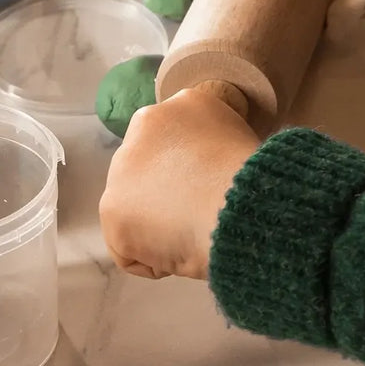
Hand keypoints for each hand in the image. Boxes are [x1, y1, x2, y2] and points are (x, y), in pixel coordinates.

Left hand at [99, 90, 259, 280]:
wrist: (237, 200)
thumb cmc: (252, 169)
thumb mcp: (241, 135)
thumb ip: (213, 141)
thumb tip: (207, 165)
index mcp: (177, 106)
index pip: (173, 141)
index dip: (192, 167)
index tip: (211, 183)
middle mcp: (140, 131)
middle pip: (148, 171)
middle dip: (167, 193)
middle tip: (201, 210)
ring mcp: (120, 172)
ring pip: (136, 209)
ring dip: (159, 226)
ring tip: (194, 234)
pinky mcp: (112, 213)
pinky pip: (131, 247)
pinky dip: (155, 259)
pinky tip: (182, 251)